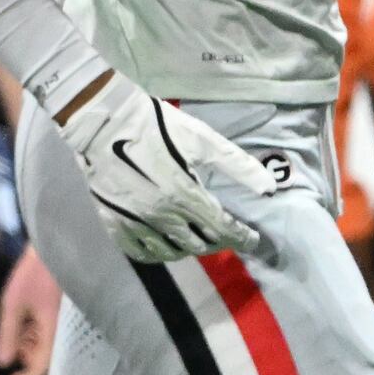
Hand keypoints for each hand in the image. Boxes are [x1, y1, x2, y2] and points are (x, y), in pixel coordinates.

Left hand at [0, 246, 61, 374]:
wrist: (55, 248)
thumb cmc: (33, 273)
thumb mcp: (13, 303)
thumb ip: (8, 334)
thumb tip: (3, 363)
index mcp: (53, 332)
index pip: (41, 369)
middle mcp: (64, 333)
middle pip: (47, 361)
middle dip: (26, 357)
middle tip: (12, 341)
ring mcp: (65, 325)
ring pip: (49, 348)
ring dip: (30, 344)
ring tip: (18, 323)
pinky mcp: (64, 317)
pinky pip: (52, 335)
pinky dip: (37, 333)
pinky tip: (27, 318)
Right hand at [55, 71, 278, 266]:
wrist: (104, 121)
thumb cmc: (157, 126)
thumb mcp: (202, 139)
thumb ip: (238, 165)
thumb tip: (270, 188)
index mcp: (185, 194)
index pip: (223, 228)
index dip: (242, 237)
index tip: (252, 239)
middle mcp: (161, 216)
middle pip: (199, 244)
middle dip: (219, 241)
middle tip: (225, 233)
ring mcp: (135, 223)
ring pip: (171, 252)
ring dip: (190, 248)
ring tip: (198, 237)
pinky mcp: (113, 224)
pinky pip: (140, 253)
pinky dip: (158, 253)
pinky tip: (165, 245)